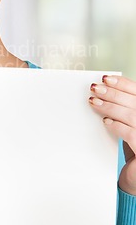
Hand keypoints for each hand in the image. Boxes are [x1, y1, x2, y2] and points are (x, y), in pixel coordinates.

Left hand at [89, 75, 135, 195]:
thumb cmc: (133, 145)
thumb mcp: (129, 123)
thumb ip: (123, 108)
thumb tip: (103, 89)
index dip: (123, 84)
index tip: (105, 78)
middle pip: (135, 102)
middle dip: (113, 93)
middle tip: (95, 88)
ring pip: (131, 116)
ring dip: (110, 107)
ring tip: (93, 102)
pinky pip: (132, 134)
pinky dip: (117, 126)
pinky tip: (106, 123)